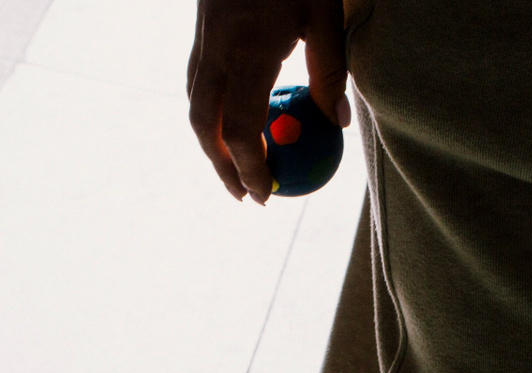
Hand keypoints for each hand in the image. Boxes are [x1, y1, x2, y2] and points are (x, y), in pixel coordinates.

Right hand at [188, 0, 349, 202]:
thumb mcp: (325, 13)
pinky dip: (209, 111)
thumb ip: (329, 70)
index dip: (250, 168)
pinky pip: (197, 80)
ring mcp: (204, 39)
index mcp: (248, 51)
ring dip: (211, 142)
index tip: (267, 194)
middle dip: (222, 167)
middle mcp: (217, 50)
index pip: (240, 129)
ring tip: (236, 165)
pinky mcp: (202, 28)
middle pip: (205, 126)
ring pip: (194, 103)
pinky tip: (230, 120)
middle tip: (247, 194)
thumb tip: (337, 123)